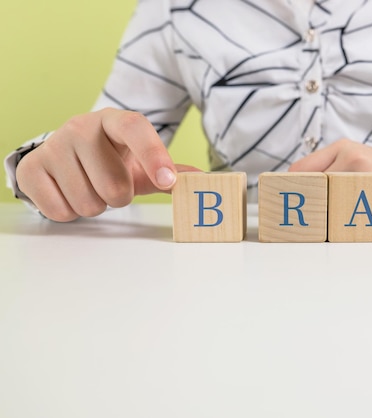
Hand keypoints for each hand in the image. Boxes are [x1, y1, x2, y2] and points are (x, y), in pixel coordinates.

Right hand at [15, 108, 200, 221]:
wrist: (66, 155)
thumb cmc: (111, 159)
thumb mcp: (141, 162)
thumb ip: (172, 171)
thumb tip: (204, 180)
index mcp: (115, 121)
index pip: (135, 129)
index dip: (154, 155)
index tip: (169, 182)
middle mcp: (81, 126)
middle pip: (114, 186)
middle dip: (119, 197)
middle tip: (112, 185)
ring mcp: (53, 145)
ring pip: (88, 203)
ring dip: (95, 205)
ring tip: (90, 187)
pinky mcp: (31, 168)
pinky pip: (60, 211)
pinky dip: (69, 211)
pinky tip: (69, 192)